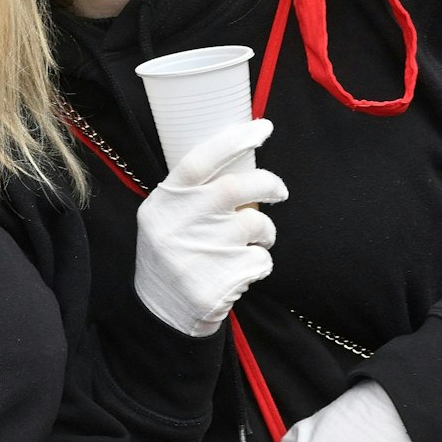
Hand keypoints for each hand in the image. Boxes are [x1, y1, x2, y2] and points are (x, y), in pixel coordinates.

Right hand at [135, 118, 287, 336]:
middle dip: (269, 183)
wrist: (162, 313)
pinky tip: (243, 270)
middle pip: (236, 188)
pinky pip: (260, 261)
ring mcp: (197, 255)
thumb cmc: (174, 253)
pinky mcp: (216, 284)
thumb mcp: (166, 217)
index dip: (234, 140)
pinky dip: (261, 262)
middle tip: (279, 189)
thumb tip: (241, 159)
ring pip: (255, 225)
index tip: (263, 128)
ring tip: (256, 240)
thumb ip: (192, 194)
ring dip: (266, 231)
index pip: (199, 160)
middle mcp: (178, 225)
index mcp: (164, 202)